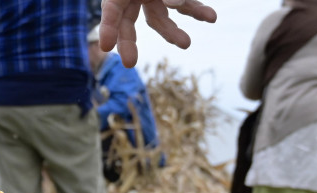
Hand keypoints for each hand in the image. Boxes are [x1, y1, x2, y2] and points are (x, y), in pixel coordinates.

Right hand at [99, 0, 216, 67]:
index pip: (112, 12)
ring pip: (162, 18)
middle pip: (130, 23)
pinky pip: (186, 4)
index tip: (105, 48)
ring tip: (186, 44)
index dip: (108, 29)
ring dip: (173, 32)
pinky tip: (210, 18)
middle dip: (131, 42)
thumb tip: (175, 3)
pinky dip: (197, 11)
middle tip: (128, 64)